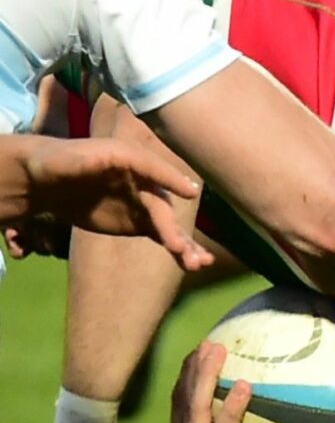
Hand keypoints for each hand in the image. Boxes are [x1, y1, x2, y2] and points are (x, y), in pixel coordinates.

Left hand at [10, 135, 210, 268]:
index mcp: (128, 158)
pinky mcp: (141, 223)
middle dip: (174, 227)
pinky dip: (178, 250)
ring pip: (168, 224)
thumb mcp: (65, 160)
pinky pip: (163, 237)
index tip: (190, 193)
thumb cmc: (55, 163)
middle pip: (162, 205)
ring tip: (197, 263)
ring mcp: (144, 204)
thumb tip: (102, 159)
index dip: (170, 180)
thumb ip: (84, 161)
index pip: (152, 169)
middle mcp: (144, 181)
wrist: (48, 182)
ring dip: (184, 243)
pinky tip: (193, 264)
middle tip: (180, 248)